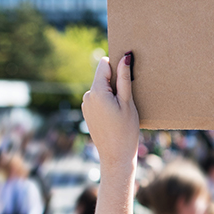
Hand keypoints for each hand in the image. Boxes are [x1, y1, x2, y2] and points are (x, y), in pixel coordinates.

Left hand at [82, 54, 139, 174]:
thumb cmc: (126, 131)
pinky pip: (98, 100)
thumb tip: (125, 57)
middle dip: (115, 83)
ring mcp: (85, 105)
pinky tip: (115, 117)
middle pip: (102, 78)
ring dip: (112, 94)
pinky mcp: (87, 113)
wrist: (115, 156)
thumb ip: (124, 78)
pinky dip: (107, 103)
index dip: (117, 68)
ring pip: (101, 89)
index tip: (127, 80)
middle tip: (126, 101)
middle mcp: (87, 96)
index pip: (104, 65)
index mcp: (96, 92)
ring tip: (121, 112)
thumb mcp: (128, 103)